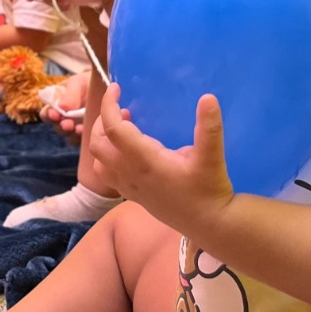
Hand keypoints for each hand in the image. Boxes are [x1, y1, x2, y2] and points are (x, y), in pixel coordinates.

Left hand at [88, 84, 232, 235]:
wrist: (208, 223)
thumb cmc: (209, 190)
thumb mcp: (212, 157)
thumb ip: (209, 127)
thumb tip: (208, 98)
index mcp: (145, 160)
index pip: (114, 128)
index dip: (109, 105)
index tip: (115, 88)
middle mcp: (131, 174)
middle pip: (97, 145)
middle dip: (102, 122)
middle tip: (121, 108)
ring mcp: (130, 187)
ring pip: (99, 162)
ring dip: (103, 142)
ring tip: (124, 129)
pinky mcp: (134, 196)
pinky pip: (108, 176)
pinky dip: (108, 158)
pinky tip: (128, 152)